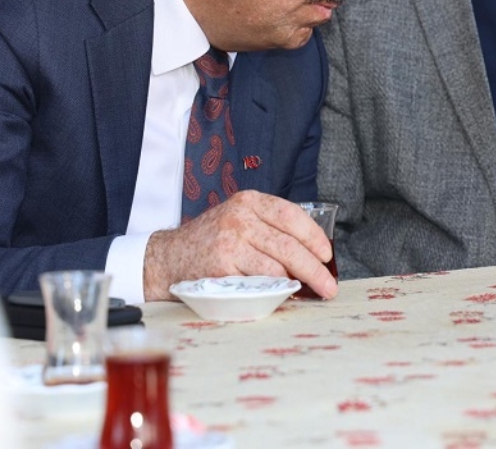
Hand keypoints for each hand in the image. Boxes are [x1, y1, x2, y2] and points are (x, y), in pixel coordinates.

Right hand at [142, 191, 335, 300]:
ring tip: (308, 292)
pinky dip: (273, 291)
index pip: (291, 215)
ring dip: (297, 283)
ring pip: (277, 266)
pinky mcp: (221, 267)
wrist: (167, 257)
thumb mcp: (238, 219)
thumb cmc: (211, 240)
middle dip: (314, 269)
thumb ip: (268, 227)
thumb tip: (312, 252)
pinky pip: (258, 283)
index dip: (314, 236)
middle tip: (328, 286)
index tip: (326, 255)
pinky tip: (281, 295)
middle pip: (289, 245)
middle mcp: (239, 217)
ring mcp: (230, 242)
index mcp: (249, 201)